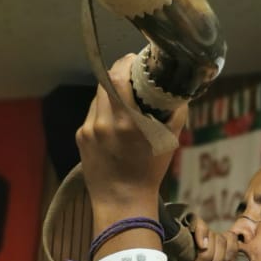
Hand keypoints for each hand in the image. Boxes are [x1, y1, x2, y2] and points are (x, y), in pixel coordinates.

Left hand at [75, 54, 187, 214]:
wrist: (121, 201)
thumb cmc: (149, 172)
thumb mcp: (169, 142)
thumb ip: (176, 114)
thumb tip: (179, 93)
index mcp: (126, 122)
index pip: (116, 77)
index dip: (124, 62)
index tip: (134, 58)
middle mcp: (102, 122)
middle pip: (104, 83)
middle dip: (118, 73)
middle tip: (132, 72)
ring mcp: (88, 129)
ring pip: (98, 98)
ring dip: (111, 92)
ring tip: (126, 97)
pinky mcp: (80, 137)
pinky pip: (93, 114)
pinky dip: (104, 110)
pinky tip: (116, 120)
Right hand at [166, 214, 260, 260]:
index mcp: (216, 256)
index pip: (234, 243)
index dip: (232, 256)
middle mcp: (206, 245)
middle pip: (225, 240)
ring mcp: (193, 238)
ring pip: (214, 236)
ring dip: (206, 257)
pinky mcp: (179, 231)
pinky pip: (198, 222)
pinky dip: (202, 233)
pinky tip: (198, 244)